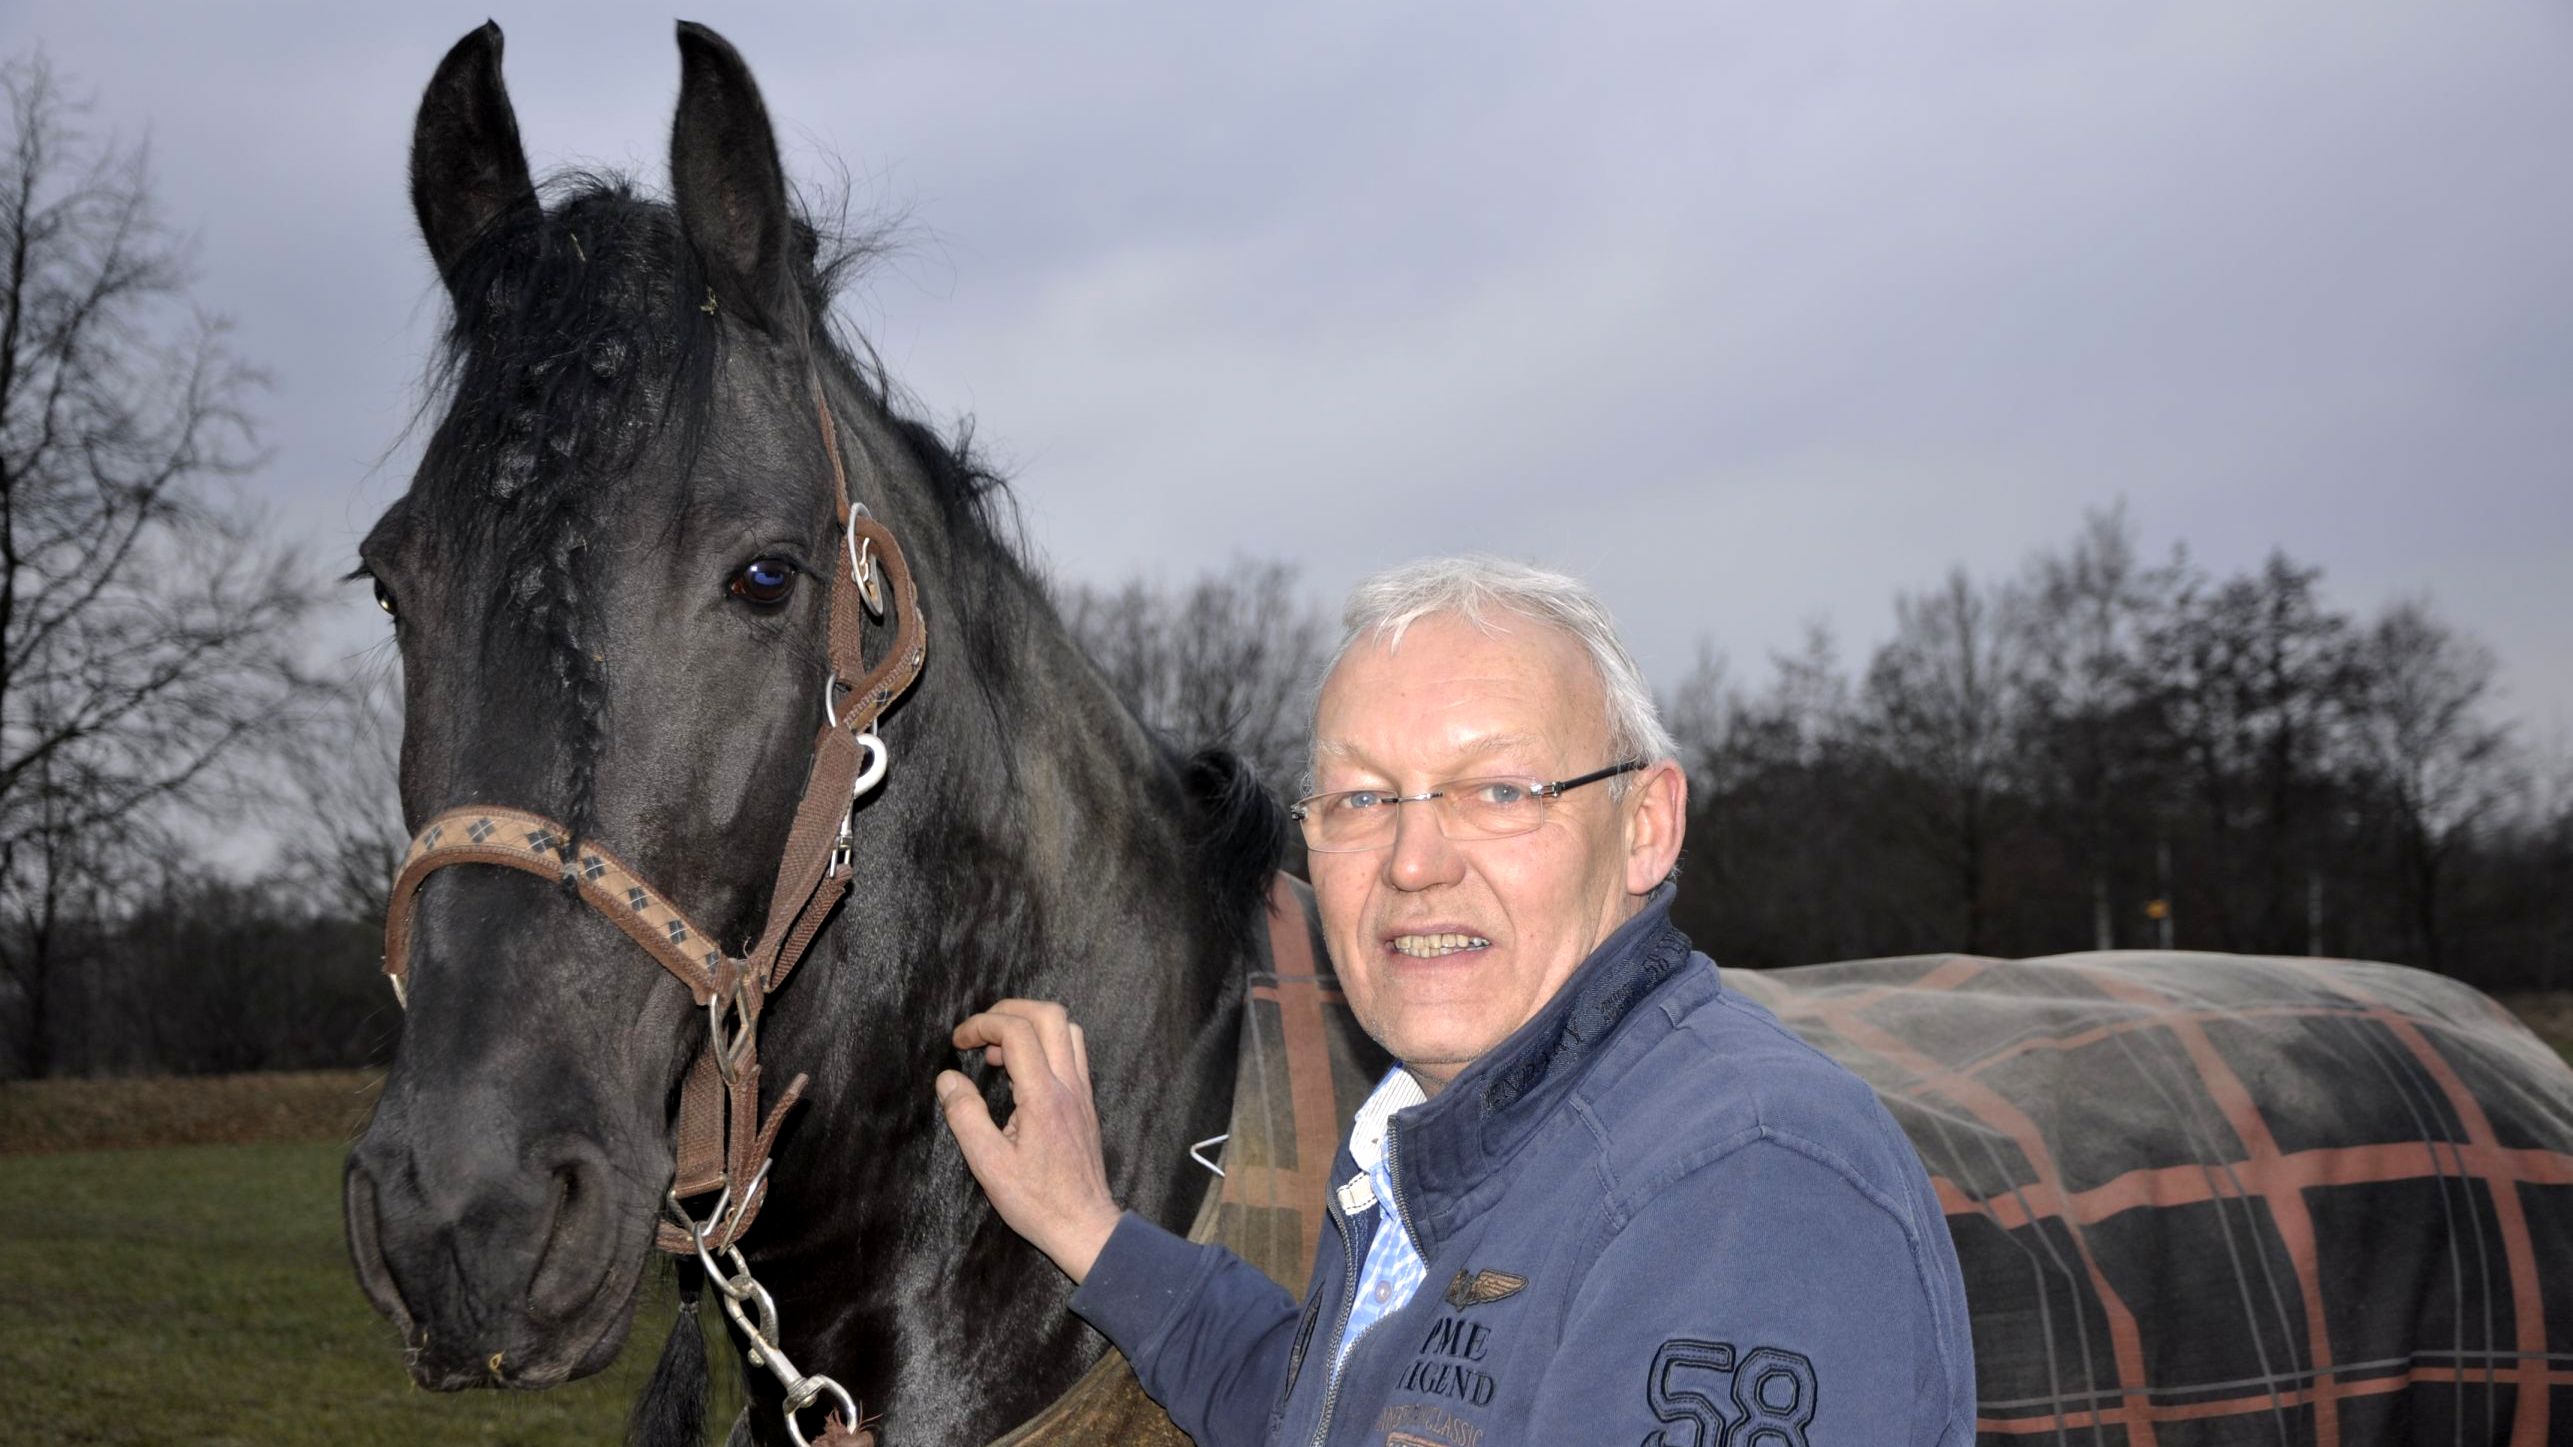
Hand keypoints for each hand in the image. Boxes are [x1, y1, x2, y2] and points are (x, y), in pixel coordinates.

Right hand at [936, 999, 1122, 1283]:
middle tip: (979, 1034)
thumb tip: (947, 1078)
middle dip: (1009, 1011)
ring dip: (1031, 1027)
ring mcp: (1082, 1092)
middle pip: (1050, 1015)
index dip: (982, 1024)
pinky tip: (1020, 1075)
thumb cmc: (1036, 1201)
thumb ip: (965, 1116)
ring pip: (1067, 1030)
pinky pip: (1072, 1053)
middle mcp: (1069, 1085)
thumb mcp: (988, 1164)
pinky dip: (1045, 1046)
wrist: (1085, 1225)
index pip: (1016, 1032)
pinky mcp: (1086, 1103)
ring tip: (997, 1054)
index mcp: (1043, 1096)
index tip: (958, 1042)